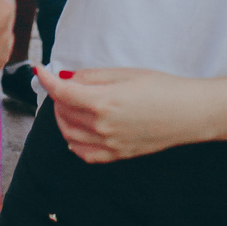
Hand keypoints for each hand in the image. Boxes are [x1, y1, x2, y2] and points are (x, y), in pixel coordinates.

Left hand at [35, 64, 201, 161]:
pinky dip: (73, 141)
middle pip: (62, 113)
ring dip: (62, 117)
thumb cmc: (160, 87)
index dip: (46, 79)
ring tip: (70, 103)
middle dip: (57, 96)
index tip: (38, 69)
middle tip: (64, 82)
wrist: (188, 113)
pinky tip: (77, 129)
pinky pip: (84, 153)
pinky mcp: (117, 156)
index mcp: (102, 102)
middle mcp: (102, 127)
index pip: (61, 92)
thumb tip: (65, 78)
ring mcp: (109, 145)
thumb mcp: (124, 73)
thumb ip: (92, 77)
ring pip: (69, 134)